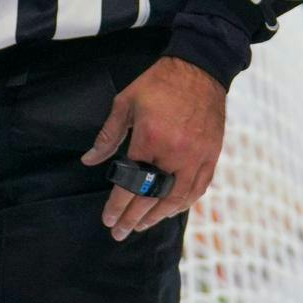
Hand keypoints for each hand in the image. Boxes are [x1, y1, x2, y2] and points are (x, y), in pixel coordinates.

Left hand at [81, 56, 226, 240]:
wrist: (199, 70)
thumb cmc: (158, 84)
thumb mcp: (125, 104)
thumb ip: (108, 136)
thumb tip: (90, 161)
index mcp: (151, 140)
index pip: (131, 184)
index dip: (118, 205)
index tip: (108, 219)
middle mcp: (176, 154)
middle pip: (152, 197)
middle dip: (133, 218)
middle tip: (119, 232)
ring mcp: (198, 157)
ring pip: (177, 198)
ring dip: (158, 216)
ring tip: (141, 226)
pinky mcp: (212, 156)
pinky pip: (198, 188)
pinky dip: (183, 203)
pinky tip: (170, 211)